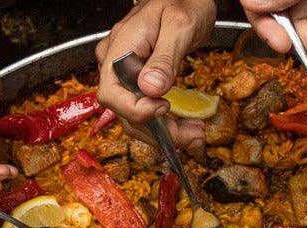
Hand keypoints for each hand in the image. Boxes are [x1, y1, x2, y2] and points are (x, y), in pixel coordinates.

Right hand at [94, 0, 215, 150]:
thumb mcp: (180, 25)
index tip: (164, 110)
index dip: (135, 110)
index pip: (111, 93)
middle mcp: (115, 63)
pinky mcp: (138, 80)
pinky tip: (187, 126)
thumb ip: (165, 58)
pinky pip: (144, 108)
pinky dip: (165, 123)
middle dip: (158, 131)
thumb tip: (150, 89)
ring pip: (135, 116)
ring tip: (195, 134)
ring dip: (164, 133)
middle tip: (192, 136)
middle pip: (125, 111)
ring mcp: (125, 73)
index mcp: (119, 48)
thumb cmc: (183, 1)